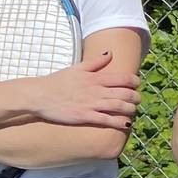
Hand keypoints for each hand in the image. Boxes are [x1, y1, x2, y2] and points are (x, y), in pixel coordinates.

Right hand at [23, 51, 139, 128]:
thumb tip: (110, 53)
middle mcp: (96, 90)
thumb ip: (96, 61)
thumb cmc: (57, 81)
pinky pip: (107, 120)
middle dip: (136, 97)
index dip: (134, 81)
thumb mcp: (77, 68)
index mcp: (95, 77)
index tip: (136, 84)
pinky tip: (126, 124)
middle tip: (137, 100)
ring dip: (130, 110)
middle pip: (125, 93)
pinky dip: (119, 122)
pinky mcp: (84, 116)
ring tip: (133, 111)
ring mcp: (91, 104)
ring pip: (119, 107)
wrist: (39, 95)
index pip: (123, 78)